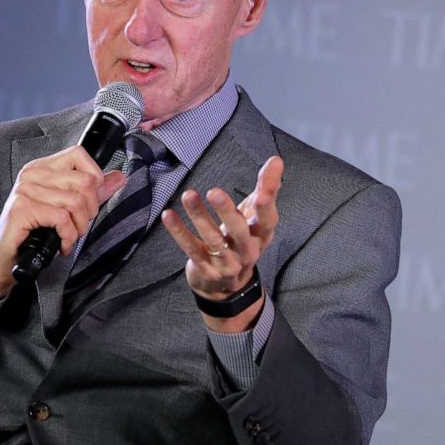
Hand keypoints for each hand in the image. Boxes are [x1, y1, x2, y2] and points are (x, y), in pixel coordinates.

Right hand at [0, 146, 125, 300]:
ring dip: (79, 227)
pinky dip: (68, 236)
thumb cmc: (33, 234)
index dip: (94, 178)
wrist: (5, 261)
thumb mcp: (67, 209)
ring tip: (69, 236)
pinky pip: (62, 218)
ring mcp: (25, 190)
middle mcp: (32, 174)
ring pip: (75, 202)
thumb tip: (117, 177)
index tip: (89, 201)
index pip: (79, 154)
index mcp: (43, 168)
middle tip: (78, 226)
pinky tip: (61, 243)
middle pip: (84, 181)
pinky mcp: (22, 209)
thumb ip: (92, 192)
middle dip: (89, 211)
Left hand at [161, 156, 283, 331]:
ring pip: (213, 240)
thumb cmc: (242, 239)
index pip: (268, 220)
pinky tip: (168, 215)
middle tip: (214, 192)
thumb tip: (276, 160)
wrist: (228, 285)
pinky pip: (191, 249)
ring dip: (199, 217)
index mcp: (262, 235)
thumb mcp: (255, 215)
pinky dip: (179, 232)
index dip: (267, 207)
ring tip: (188, 195)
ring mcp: (226, 263)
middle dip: (227, 211)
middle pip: (239, 231)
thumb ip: (267, 187)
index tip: (263, 194)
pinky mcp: (205, 269)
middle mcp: (247, 250)